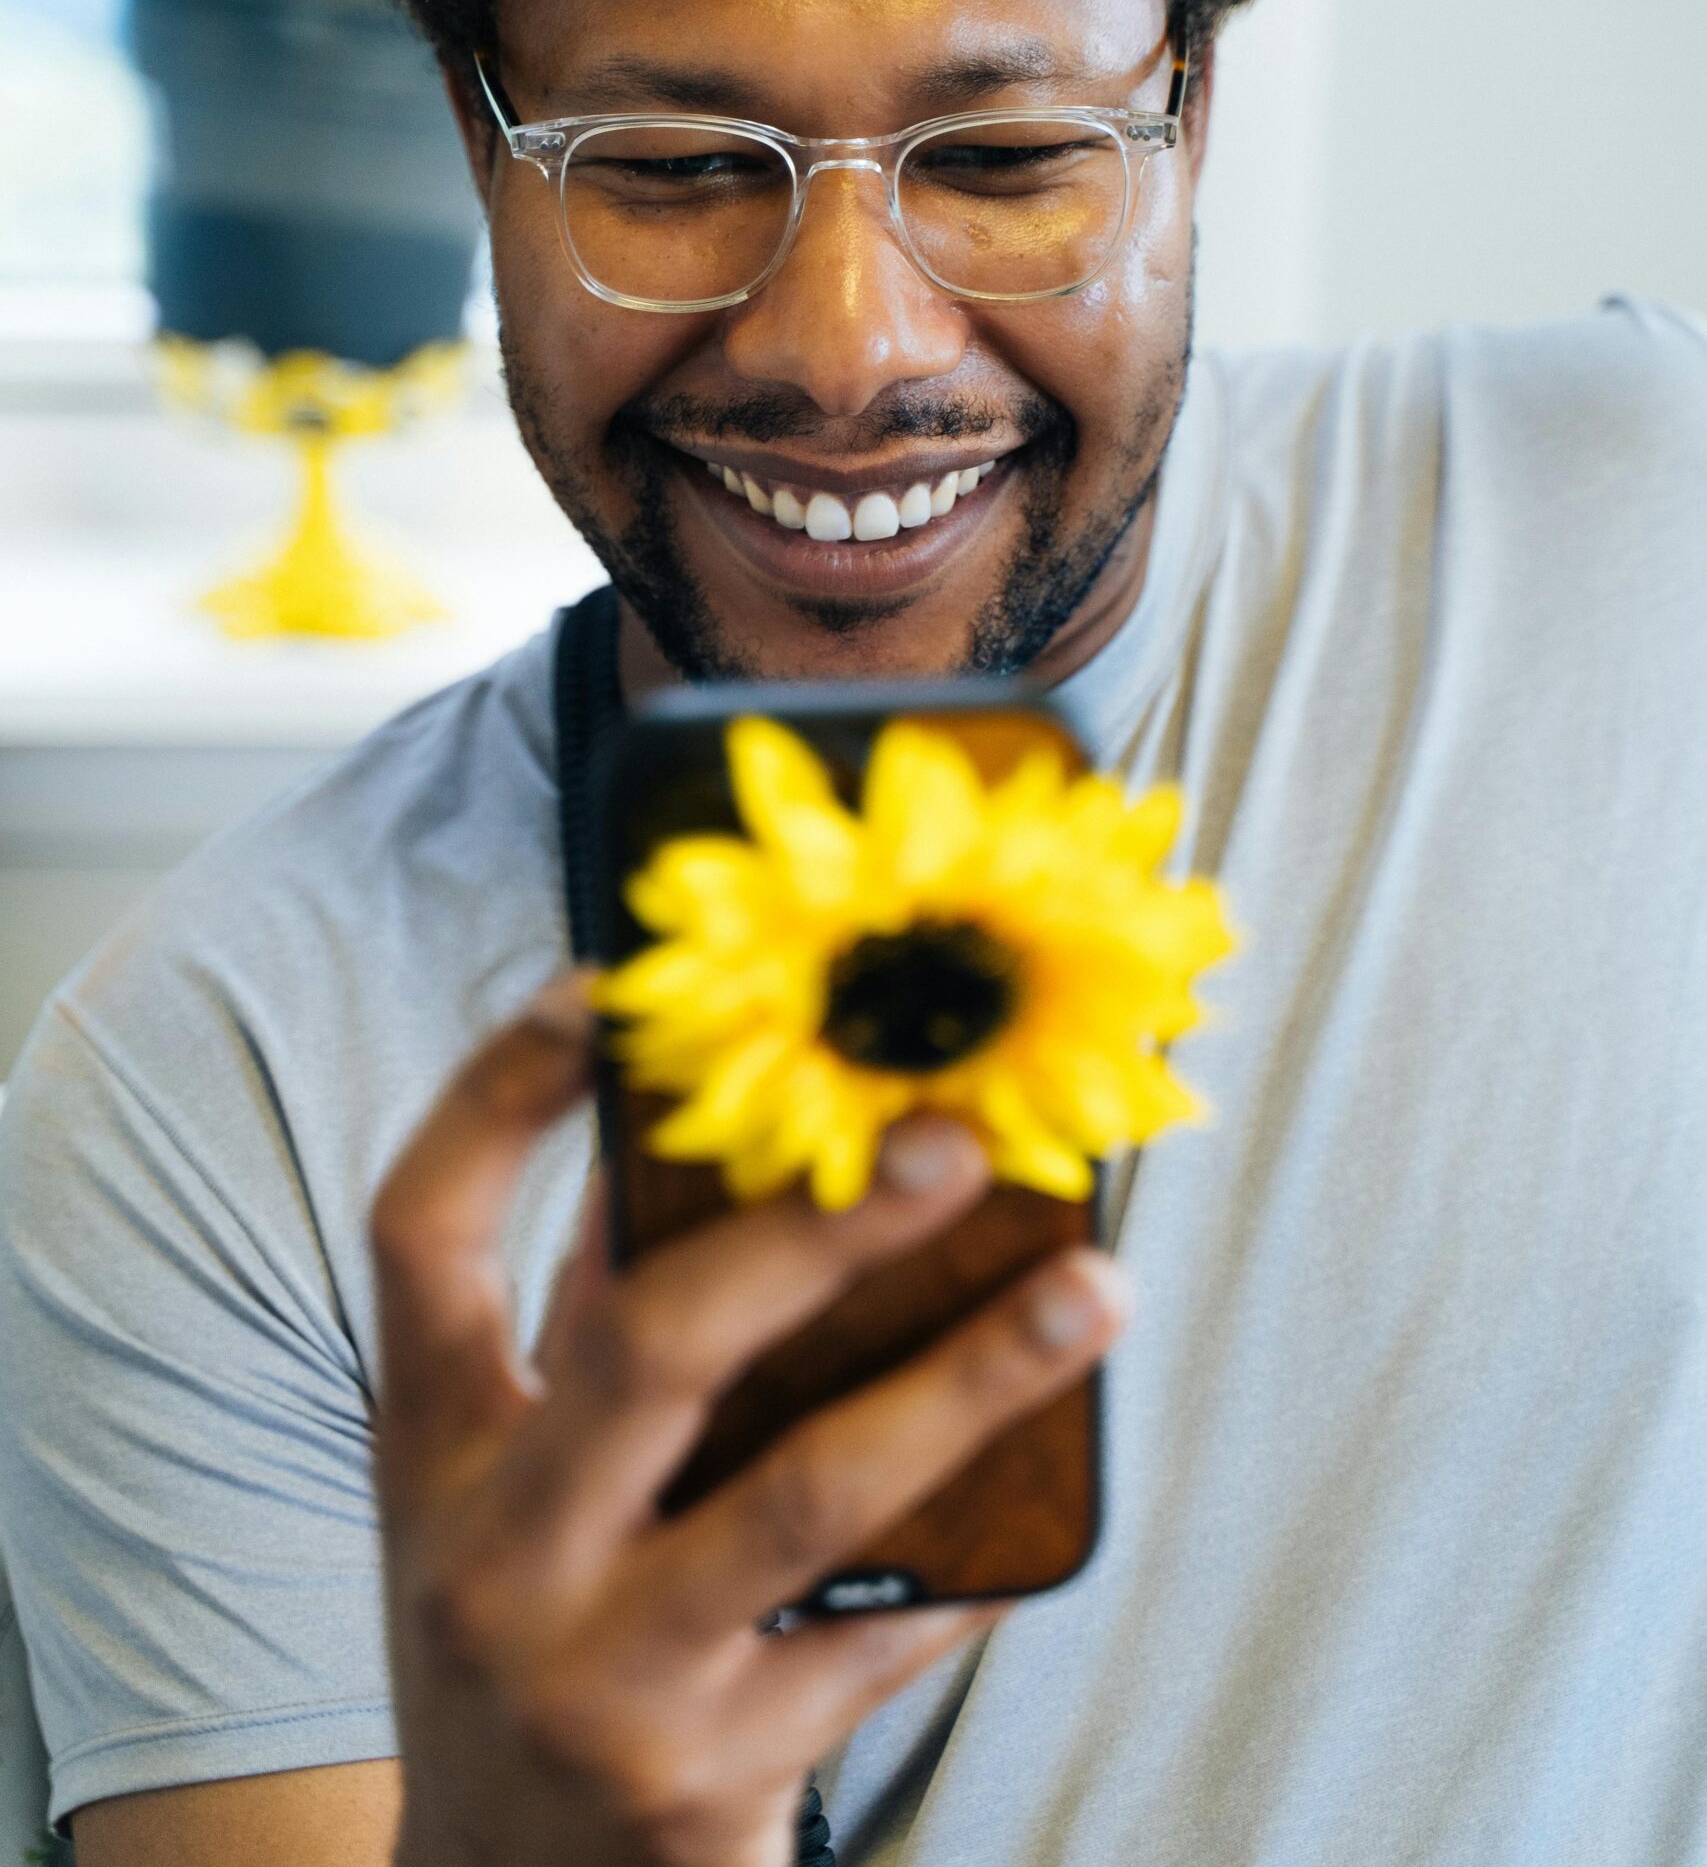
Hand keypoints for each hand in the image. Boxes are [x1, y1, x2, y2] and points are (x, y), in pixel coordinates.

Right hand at [371, 973, 1131, 1866]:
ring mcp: (596, 1676)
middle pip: (644, 1346)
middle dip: (810, 1228)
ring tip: (1095, 1290)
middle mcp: (493, 1555)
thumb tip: (697, 1142)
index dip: (497, 1095)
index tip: (605, 987)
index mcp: (433, 1449)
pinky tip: (1048, 1495)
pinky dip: (968, 1554)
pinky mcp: (705, 1779)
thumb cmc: (526, 1637)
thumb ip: (587, 1324)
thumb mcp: (510, 1489)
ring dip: (968, 1379)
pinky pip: (875, 1640)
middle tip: (951, 1140)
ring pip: (804, 1499)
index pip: (418, 1235)